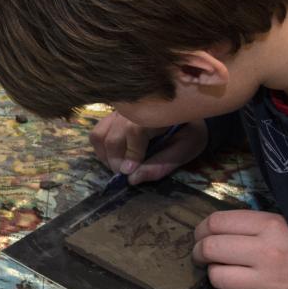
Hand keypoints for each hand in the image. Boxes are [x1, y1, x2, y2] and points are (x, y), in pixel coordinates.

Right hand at [89, 114, 205, 184]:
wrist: (186, 109)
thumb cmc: (190, 129)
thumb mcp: (186, 148)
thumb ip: (162, 164)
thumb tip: (132, 179)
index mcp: (153, 113)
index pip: (133, 132)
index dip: (130, 155)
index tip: (130, 174)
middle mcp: (130, 110)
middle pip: (112, 137)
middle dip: (116, 162)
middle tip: (127, 175)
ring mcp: (118, 111)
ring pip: (98, 136)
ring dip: (106, 157)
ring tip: (120, 166)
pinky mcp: (111, 116)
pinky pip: (97, 133)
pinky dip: (102, 149)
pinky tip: (116, 157)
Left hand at [192, 210, 287, 288]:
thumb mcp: (286, 226)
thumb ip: (252, 224)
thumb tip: (213, 228)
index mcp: (271, 226)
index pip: (217, 223)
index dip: (201, 229)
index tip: (201, 234)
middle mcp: (267, 253)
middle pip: (211, 248)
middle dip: (199, 251)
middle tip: (201, 254)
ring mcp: (268, 283)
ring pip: (216, 277)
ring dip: (213, 273)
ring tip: (222, 271)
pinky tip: (237, 288)